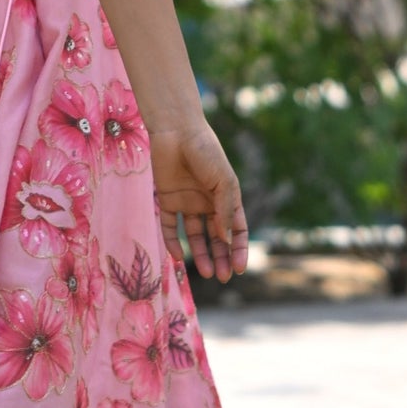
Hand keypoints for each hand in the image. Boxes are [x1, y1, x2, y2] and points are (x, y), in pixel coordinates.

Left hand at [147, 107, 248, 285]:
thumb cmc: (205, 151)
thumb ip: (224, 211)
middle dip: (221, 258)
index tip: (239, 268)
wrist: (176, 130)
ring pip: (195, 235)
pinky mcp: (167, 200)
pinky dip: (173, 242)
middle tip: (222, 277)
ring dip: (200, 254)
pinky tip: (178, 257)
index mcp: (226, 197)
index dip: (239, 249)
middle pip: (216, 237)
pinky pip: (170, 226)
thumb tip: (225, 242)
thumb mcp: (223, 181)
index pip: (236, 230)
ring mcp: (188, 202)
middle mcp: (208, 203)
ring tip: (206, 272)